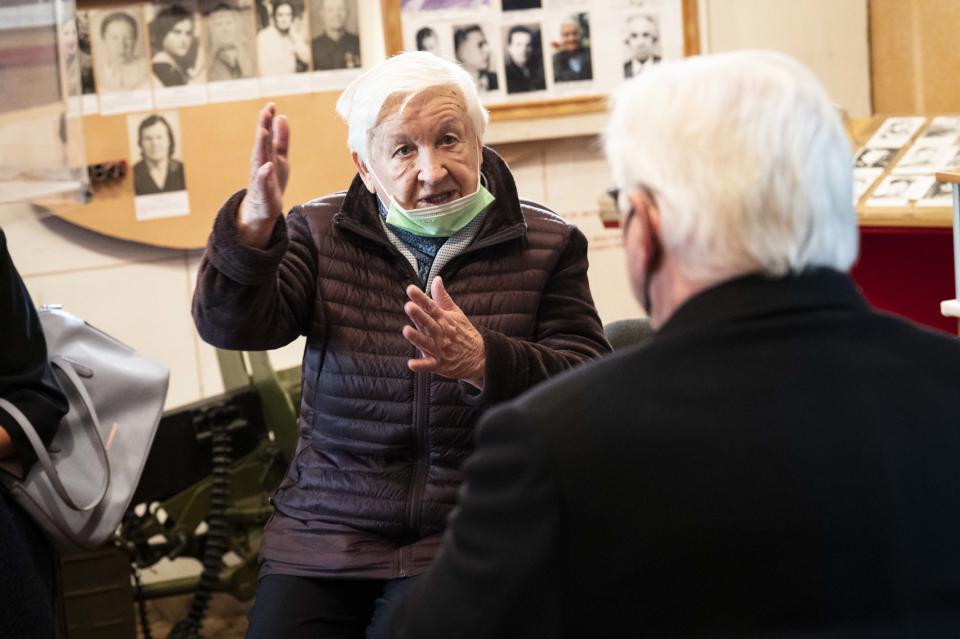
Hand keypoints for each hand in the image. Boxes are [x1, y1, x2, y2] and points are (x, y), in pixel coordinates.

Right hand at [238, 103, 289, 246]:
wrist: (263, 207)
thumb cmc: (272, 179)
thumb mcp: (280, 157)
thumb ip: (281, 138)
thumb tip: (281, 116)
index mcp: (265, 153)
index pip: (266, 134)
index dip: (267, 120)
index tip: (271, 105)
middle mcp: (260, 162)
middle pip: (262, 143)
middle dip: (263, 127)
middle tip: (265, 112)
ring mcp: (260, 176)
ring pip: (260, 159)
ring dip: (261, 146)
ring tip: (263, 131)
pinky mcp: (263, 191)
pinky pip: (263, 181)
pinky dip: (264, 173)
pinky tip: (267, 165)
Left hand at [403, 277, 485, 387]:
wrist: (480, 357)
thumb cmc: (464, 333)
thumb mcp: (456, 313)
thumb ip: (442, 297)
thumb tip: (436, 279)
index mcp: (444, 320)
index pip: (431, 307)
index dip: (421, 298)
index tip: (410, 289)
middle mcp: (441, 334)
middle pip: (428, 323)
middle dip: (419, 315)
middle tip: (408, 306)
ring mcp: (440, 350)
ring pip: (426, 343)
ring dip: (417, 338)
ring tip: (406, 331)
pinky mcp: (439, 364)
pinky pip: (429, 365)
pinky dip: (421, 365)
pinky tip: (411, 364)